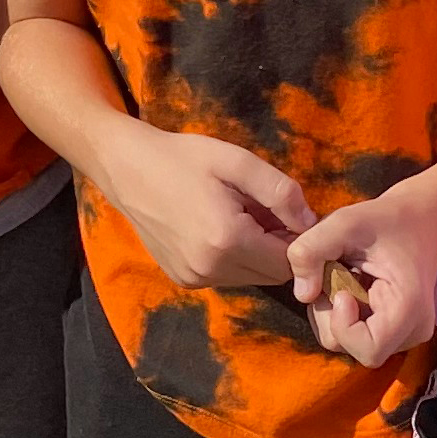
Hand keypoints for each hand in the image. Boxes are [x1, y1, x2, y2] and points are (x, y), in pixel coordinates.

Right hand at [89, 124, 315, 290]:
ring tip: (239, 217)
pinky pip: (226, 276)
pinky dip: (234, 259)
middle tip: (263, 211)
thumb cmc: (183, 158)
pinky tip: (218, 228)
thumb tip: (310, 222)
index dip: (298, 240)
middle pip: (272, 275)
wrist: (126, 169)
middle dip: (278, 248)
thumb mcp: (237, 162)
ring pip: (251, 278)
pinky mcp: (183, 279)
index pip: (289, 261)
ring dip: (256, 254)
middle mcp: (210, 268)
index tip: (288, 213)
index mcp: (227, 240)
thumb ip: (281, 192)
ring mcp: (194, 278)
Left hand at [284, 177, 436, 366]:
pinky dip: (340, 311)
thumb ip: (311, 249)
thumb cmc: (385, 220)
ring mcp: (406, 334)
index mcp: (409, 308)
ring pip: (347, 342)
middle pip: (350, 347)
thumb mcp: (343, 222)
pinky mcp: (394, 333)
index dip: (343, 325)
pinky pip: (352, 334)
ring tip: (346, 274)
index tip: (340, 290)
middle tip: (338, 272)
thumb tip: (302, 294)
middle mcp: (413, 329)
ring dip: (332, 310)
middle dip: (330, 312)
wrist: (418, 220)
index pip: (368, 350)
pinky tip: (351, 284)